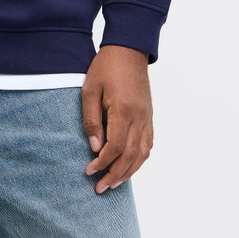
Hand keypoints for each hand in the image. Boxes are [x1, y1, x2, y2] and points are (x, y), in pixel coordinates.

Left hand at [81, 45, 152, 193]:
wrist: (128, 49)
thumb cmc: (105, 67)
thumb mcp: (90, 89)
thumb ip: (92, 120)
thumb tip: (95, 147)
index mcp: (123, 111)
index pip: (114, 148)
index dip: (102, 164)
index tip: (89, 172)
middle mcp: (139, 118)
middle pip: (130, 156)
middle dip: (115, 175)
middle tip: (101, 188)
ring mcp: (147, 117)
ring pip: (142, 154)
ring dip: (129, 171)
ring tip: (115, 183)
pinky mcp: (150, 115)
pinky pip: (148, 144)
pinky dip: (140, 159)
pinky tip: (130, 165)